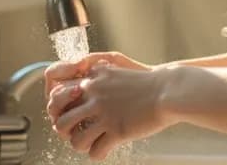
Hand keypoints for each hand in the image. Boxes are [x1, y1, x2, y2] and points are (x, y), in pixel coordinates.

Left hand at [46, 61, 173, 160]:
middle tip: (76, 132)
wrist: (168, 91)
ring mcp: (105, 113)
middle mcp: (94, 95)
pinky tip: (104, 150)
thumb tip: (84, 88)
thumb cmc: (146, 83)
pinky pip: (95, 150)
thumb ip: (99, 79)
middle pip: (61, 120)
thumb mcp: (117, 72)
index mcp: (93, 79)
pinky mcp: (117, 130)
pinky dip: (97, 154)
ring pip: (76, 139)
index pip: (58, 95)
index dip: (59, 108)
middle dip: (66, 131)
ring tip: (90, 143)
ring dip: (80, 144)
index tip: (69, 114)